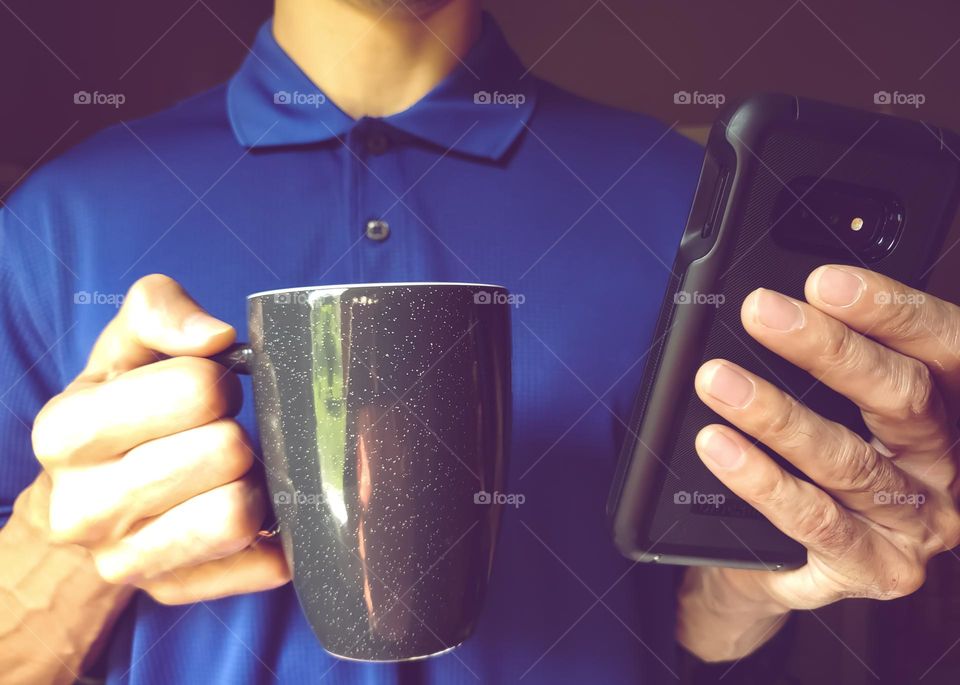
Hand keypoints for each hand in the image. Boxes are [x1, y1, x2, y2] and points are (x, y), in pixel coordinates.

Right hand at [32, 275, 289, 603]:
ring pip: (240, 514)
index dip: (219, 380)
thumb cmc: (122, 405)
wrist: (92, 495)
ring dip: (256, 481)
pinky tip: (249, 509)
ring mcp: (124, 562)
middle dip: (237, 431)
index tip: (209, 389)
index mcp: (65, 432)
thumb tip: (215, 337)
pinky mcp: (173, 591)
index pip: (197, 390)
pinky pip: (263, 562)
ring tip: (234, 471)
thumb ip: (160, 311)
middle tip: (222, 432)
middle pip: (225, 451)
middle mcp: (82, 509)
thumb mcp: (126, 344)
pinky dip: (273, 530)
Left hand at [678, 265, 959, 660]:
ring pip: (849, 460)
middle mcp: (944, 468)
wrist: (777, 563)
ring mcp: (915, 524)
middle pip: (902, 398)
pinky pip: (815, 521)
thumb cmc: (810, 467)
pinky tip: (721, 448)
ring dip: (777, 414)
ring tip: (719, 380)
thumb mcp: (834, 407)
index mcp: (946, 413)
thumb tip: (778, 304)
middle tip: (762, 313)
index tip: (825, 281)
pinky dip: (762, 480)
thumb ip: (829, 364)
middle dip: (828, 349)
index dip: (889, 310)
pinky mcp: (876, 569)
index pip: (940, 350)